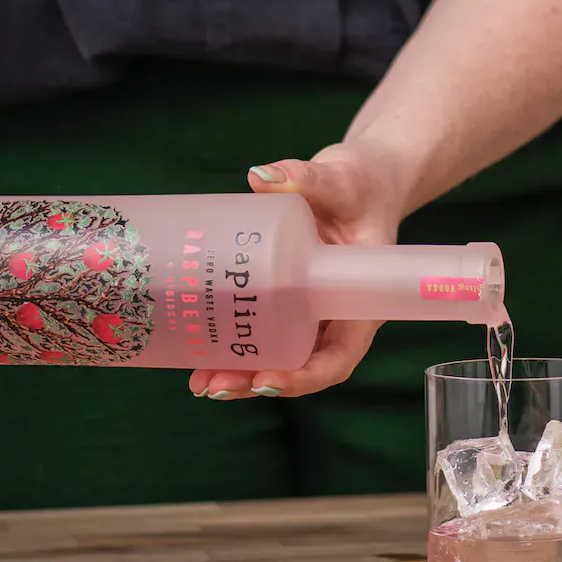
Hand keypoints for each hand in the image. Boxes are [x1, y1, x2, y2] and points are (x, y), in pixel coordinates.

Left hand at [188, 140, 409, 400]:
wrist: (361, 182)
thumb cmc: (362, 185)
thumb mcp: (339, 179)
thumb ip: (305, 177)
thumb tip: (260, 175)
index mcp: (359, 301)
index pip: (339, 355)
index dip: (305, 376)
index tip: (265, 381)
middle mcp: (335, 316)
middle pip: (300, 365)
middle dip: (256, 381)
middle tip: (213, 385)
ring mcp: (309, 311)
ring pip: (278, 356)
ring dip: (240, 374)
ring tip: (199, 382)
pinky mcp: (287, 298)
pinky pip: (264, 331)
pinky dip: (235, 347)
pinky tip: (199, 354)